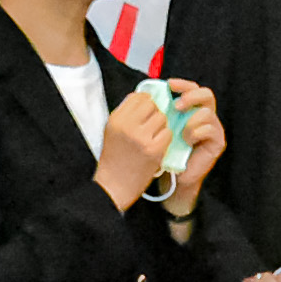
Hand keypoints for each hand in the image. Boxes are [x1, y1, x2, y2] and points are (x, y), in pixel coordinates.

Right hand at [95, 84, 174, 209]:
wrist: (115, 184)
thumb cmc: (114, 158)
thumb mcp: (112, 130)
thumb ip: (126, 113)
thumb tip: (144, 97)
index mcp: (116, 119)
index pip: (138, 96)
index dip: (146, 101)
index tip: (146, 110)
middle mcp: (127, 126)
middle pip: (152, 105)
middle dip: (154, 113)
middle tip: (150, 125)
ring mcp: (142, 138)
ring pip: (162, 118)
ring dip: (161, 126)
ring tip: (153, 136)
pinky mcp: (154, 149)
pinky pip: (168, 133)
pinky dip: (165, 138)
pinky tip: (157, 145)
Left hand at [163, 79, 227, 204]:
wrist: (174, 177)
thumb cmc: (167, 152)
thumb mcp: (162, 128)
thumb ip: (163, 111)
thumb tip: (150, 93)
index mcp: (192, 110)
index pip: (192, 89)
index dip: (183, 84)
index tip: (169, 84)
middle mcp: (205, 116)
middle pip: (206, 94)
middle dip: (191, 96)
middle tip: (177, 105)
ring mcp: (213, 129)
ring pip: (206, 112)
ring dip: (190, 122)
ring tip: (182, 134)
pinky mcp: (217, 142)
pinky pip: (209, 129)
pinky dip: (196, 133)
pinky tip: (188, 142)